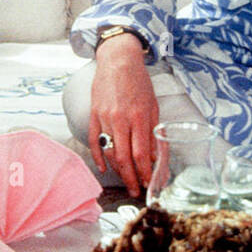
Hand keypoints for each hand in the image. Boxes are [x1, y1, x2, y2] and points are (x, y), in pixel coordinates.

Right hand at [88, 32, 158, 197]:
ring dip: (118, 171)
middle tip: (135, 191)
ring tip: (125, 181)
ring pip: (110, 152)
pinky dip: (98, 156)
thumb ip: (154, 131)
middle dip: (131, 178)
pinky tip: (104, 167)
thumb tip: (156, 156)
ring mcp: (105, 117)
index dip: (144, 172)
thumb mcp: (153, 105)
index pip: (141, 154)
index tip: (148, 184)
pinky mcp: (94, 114)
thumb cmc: (138, 82)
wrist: (118, 60)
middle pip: (125, 158)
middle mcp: (121, 119)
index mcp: (139, 117)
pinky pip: (94, 140)